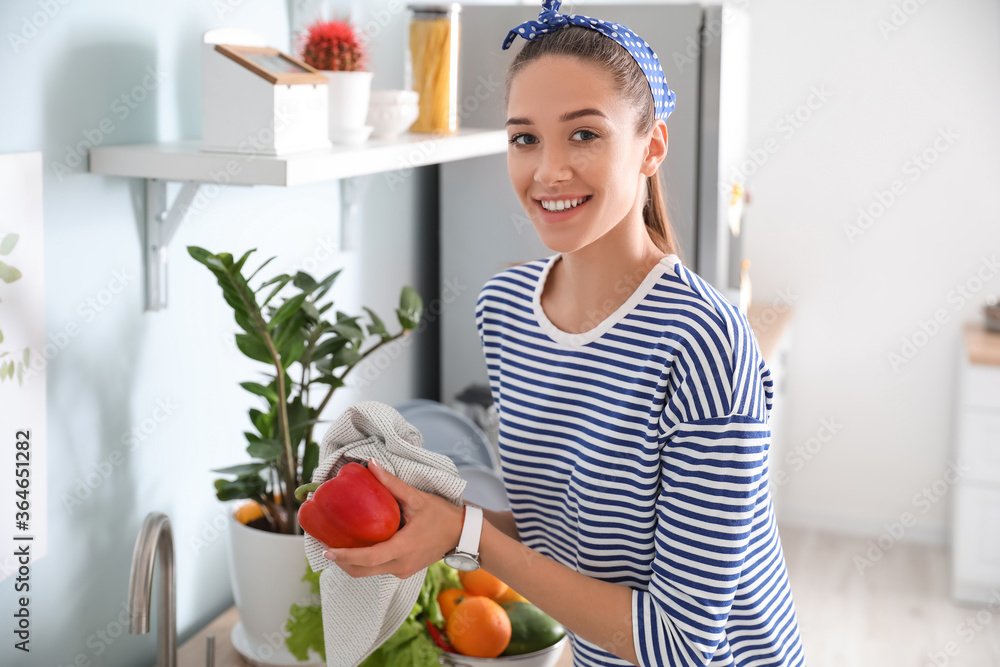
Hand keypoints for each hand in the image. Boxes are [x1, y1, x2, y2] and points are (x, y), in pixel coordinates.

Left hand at [323, 457, 464, 578]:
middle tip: (326, 547)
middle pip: (362, 572)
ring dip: (352, 563)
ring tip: (338, 546)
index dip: (346, 556)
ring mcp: (403, 571)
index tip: (328, 550)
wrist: (463, 535)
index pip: (368, 559)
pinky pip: (379, 570)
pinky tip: (359, 546)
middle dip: (342, 563)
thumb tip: (370, 464)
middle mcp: (401, 565)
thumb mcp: (417, 498)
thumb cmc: (442, 516)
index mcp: (403, 548)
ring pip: (369, 573)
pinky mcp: (404, 571)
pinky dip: (365, 562)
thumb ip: (392, 483)